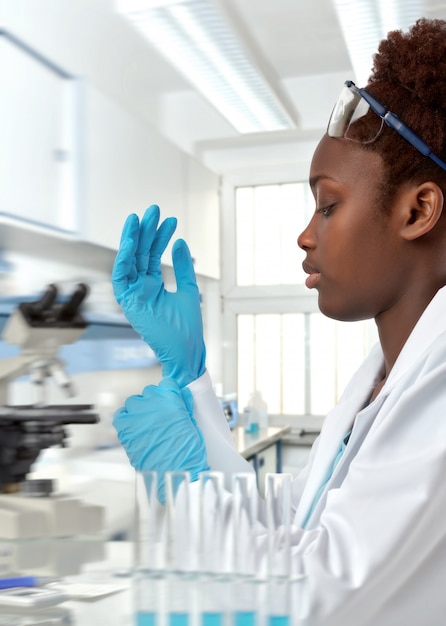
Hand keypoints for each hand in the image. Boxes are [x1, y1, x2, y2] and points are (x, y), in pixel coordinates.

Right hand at [111, 205, 205, 387]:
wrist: (187, 351)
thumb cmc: (187, 327)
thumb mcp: (188, 289)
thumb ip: (182, 267)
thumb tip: (180, 242)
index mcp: (152, 286)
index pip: (152, 255)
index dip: (159, 237)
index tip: (170, 220)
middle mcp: (140, 288)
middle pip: (140, 254)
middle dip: (146, 231)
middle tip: (154, 210)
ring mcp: (133, 294)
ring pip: (129, 261)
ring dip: (133, 239)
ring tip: (140, 218)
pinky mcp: (128, 302)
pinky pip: (121, 276)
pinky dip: (124, 258)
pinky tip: (132, 240)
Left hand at [113, 378, 209, 502]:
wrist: (174, 473)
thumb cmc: (187, 453)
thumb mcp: (192, 424)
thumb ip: (184, 406)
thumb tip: (182, 395)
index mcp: (171, 400)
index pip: (167, 383)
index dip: (169, 392)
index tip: (169, 399)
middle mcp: (152, 404)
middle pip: (149, 392)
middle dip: (154, 402)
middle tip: (160, 417)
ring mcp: (137, 415)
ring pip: (134, 402)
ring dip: (140, 410)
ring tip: (147, 424)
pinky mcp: (125, 429)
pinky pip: (120, 415)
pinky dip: (125, 419)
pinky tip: (133, 428)